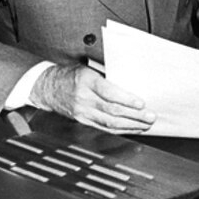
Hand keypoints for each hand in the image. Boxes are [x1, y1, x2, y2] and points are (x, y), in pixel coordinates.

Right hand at [30, 64, 155, 133]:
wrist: (48, 87)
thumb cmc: (71, 74)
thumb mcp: (88, 67)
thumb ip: (107, 74)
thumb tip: (131, 78)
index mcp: (86, 81)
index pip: (109, 93)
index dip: (126, 99)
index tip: (141, 103)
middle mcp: (84, 99)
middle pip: (112, 111)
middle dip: (134, 116)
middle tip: (150, 116)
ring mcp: (82, 113)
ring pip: (109, 123)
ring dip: (130, 125)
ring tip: (146, 125)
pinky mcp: (82, 121)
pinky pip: (103, 129)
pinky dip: (120, 131)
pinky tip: (131, 129)